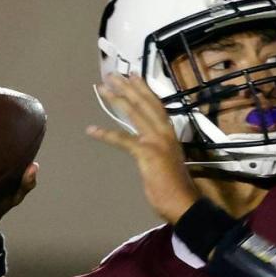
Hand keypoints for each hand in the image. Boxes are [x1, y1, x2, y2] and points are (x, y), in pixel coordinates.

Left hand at [88, 74, 199, 223]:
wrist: (183, 202)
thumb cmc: (176, 186)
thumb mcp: (168, 160)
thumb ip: (160, 148)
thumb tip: (150, 144)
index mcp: (170, 133)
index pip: (156, 105)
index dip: (144, 89)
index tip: (133, 75)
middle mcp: (165, 132)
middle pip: (144, 103)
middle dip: (127, 86)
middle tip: (112, 74)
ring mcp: (156, 141)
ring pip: (134, 113)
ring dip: (117, 99)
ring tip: (102, 88)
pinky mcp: (147, 153)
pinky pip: (123, 140)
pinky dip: (106, 134)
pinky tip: (91, 130)